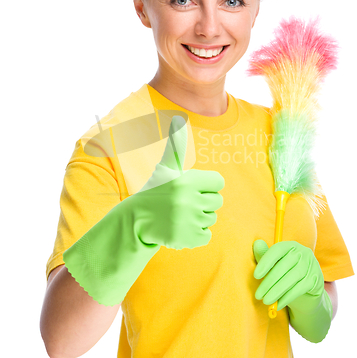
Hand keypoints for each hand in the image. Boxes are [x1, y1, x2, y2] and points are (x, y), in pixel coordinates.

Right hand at [132, 115, 224, 249]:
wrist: (137, 220)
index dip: (207, 185)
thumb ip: (176, 146)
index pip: (218, 182)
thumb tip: (177, 119)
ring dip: (199, 218)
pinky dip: (196, 234)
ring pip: (212, 218)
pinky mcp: (188, 238)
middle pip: (217, 201)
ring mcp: (189, 220)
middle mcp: (188, 200)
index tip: (192, 188)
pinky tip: (181, 228)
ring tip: (180, 215)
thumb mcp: (166, 168)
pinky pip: (207, 235)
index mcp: (187, 181)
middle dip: (203, 202)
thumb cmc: (157, 190)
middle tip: (184, 203)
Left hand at [252, 239, 324, 312]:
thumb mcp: (274, 264)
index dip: (265, 262)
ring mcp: (312, 265)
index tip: (255, 276)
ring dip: (277, 291)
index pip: (277, 250)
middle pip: (283, 266)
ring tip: (265, 301)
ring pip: (292, 278)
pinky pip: (300, 288)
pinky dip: (287, 297)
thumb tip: (257, 243)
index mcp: (290, 245)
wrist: (306, 289)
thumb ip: (264, 255)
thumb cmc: (285, 273)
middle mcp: (302, 252)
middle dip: (269, 282)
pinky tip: (278, 305)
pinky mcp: (316, 278)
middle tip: (258, 295)